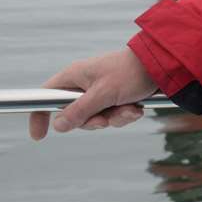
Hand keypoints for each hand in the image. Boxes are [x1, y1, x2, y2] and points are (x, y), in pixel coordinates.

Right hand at [28, 48, 156, 139]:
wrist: (163, 65)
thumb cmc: (131, 72)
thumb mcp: (103, 94)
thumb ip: (80, 111)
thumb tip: (59, 125)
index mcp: (74, 77)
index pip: (46, 97)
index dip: (40, 116)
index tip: (39, 135)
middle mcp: (85, 84)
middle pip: (74, 115)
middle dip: (93, 121)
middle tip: (106, 118)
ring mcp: (101, 92)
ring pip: (97, 118)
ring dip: (114, 118)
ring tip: (129, 108)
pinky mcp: (116, 98)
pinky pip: (113, 115)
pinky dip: (125, 115)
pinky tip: (137, 108)